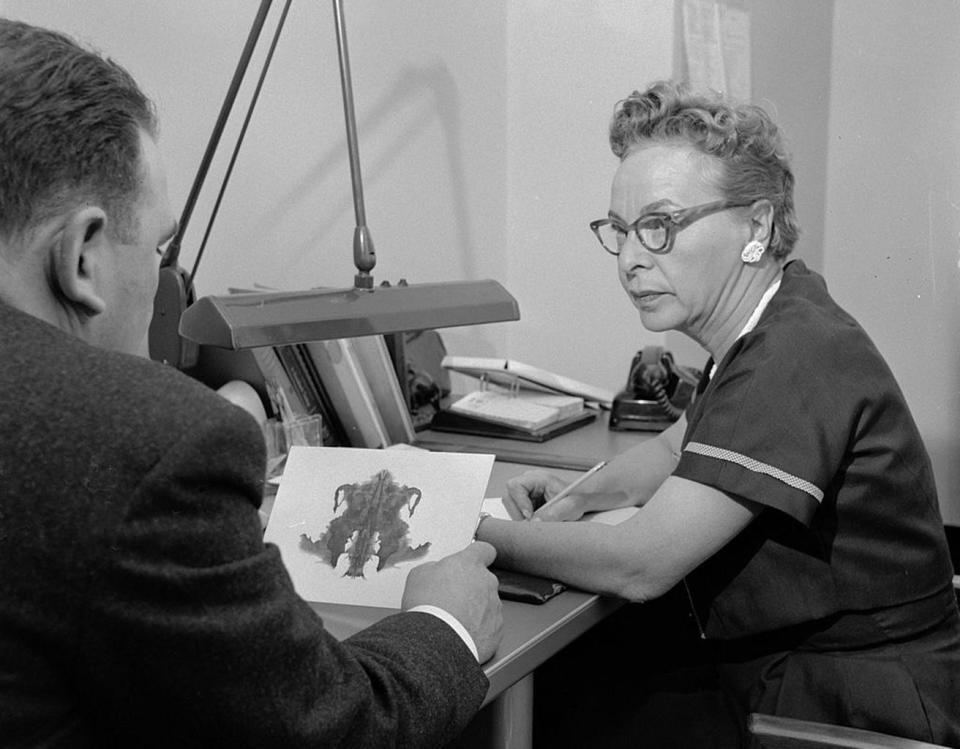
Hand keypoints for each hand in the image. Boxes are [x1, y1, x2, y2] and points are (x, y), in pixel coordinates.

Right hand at [401, 542, 502, 662]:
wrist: (436, 643)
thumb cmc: (427, 607)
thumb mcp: (419, 575)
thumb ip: (435, 568)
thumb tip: (437, 572)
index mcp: (469, 564)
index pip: (484, 550)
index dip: (478, 555)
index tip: (473, 560)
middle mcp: (487, 582)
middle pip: (484, 579)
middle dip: (471, 587)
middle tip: (450, 599)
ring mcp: (495, 606)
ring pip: (487, 604)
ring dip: (474, 609)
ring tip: (452, 621)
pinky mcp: (497, 629)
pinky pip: (489, 625)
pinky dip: (478, 629)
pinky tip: (461, 634)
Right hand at [503, 469, 584, 520]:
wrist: (582, 502)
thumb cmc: (577, 500)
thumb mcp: (571, 507)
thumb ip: (555, 513)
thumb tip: (535, 522)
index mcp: (538, 478)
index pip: (514, 486)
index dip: (519, 502)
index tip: (530, 516)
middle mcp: (528, 483)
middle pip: (508, 497)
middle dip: (518, 514)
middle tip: (533, 523)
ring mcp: (524, 493)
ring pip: (510, 507)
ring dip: (520, 518)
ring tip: (538, 521)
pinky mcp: (524, 503)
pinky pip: (514, 513)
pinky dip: (523, 521)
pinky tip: (536, 521)